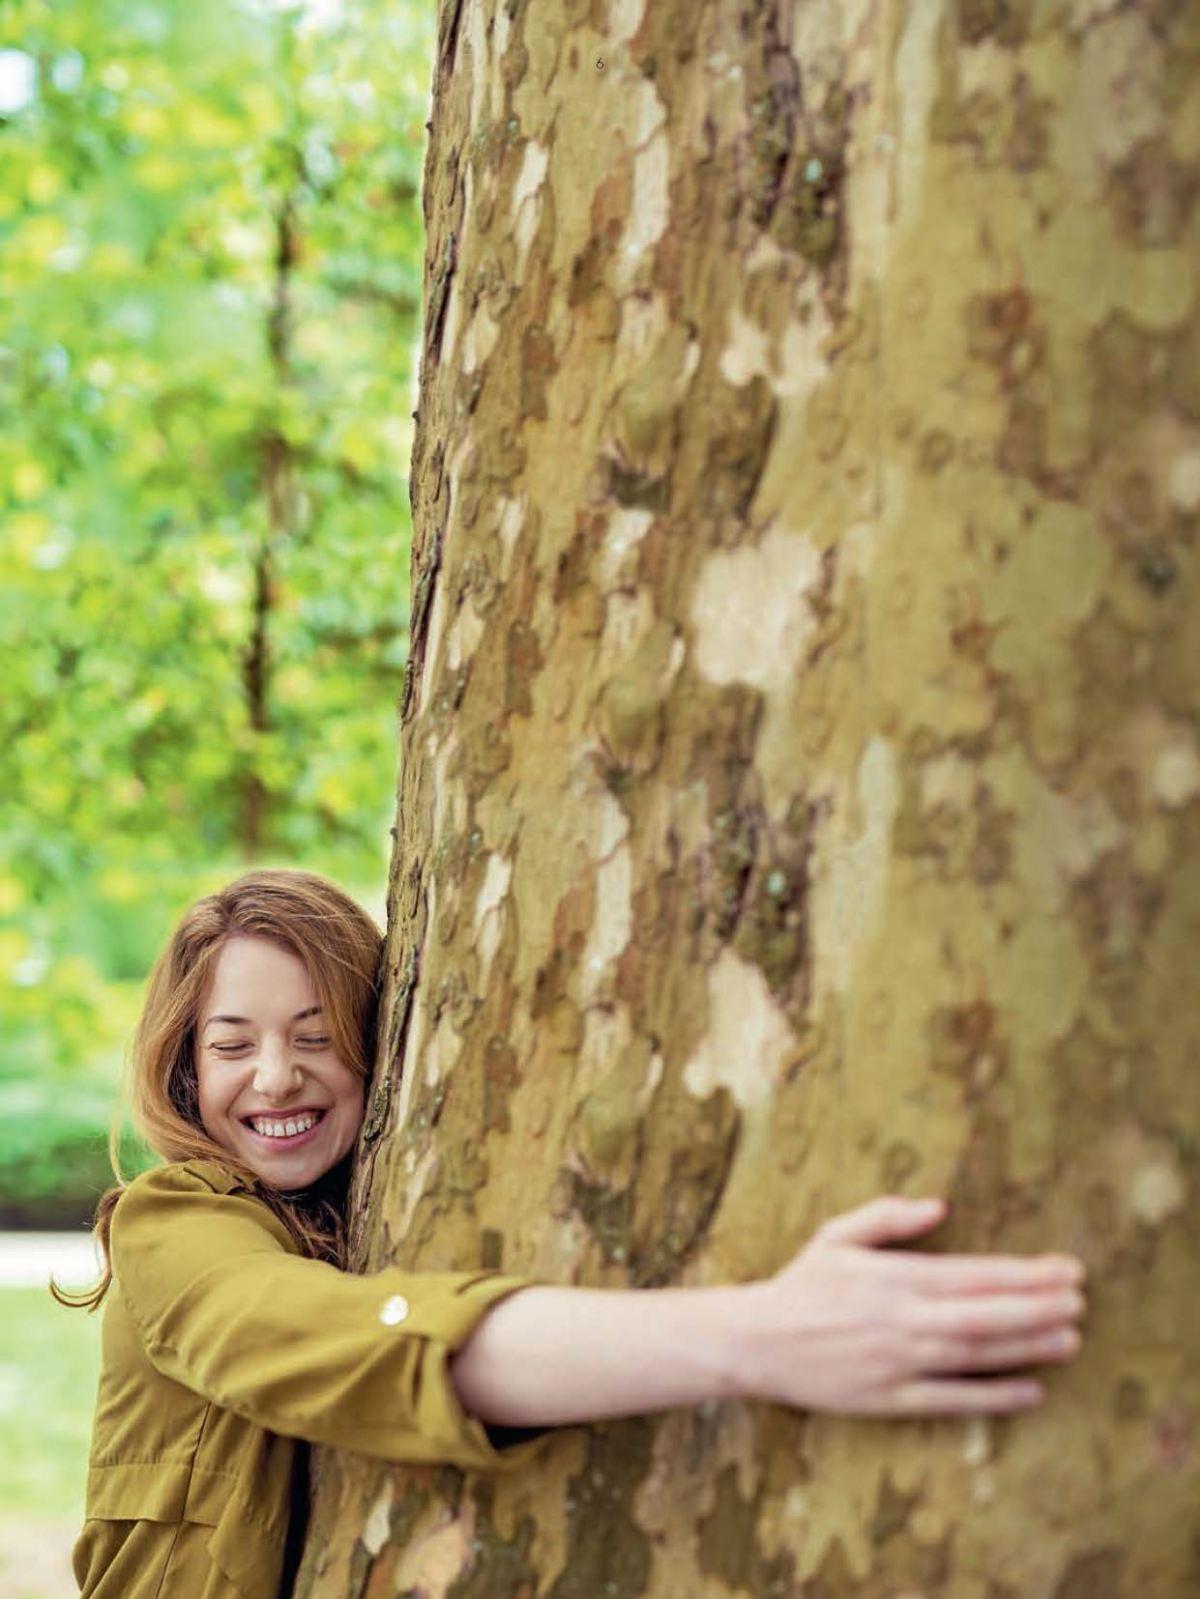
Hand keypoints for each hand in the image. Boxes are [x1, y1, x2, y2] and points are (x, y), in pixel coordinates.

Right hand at [739, 1195, 1086, 1416]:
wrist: (757, 1341)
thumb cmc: (802, 1284)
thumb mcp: (838, 1235)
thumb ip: (889, 1217)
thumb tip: (941, 1206)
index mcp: (893, 1276)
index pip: (973, 1273)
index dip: (1024, 1273)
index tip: (1064, 1269)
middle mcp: (901, 1319)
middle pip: (984, 1314)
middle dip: (1038, 1307)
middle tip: (1081, 1302)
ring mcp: (898, 1362)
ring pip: (976, 1355)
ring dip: (1027, 1348)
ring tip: (1071, 1339)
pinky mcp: (890, 1400)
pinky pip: (952, 1399)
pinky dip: (993, 1396)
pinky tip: (1031, 1391)